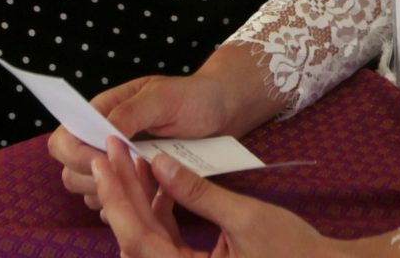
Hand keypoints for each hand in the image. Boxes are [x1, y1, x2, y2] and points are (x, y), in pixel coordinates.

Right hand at [52, 71, 251, 208]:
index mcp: (103, 112)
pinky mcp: (135, 182)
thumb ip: (131, 112)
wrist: (222, 111)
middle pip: (71, 171)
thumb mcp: (163, 98)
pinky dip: (131, 204)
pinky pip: (117, 203)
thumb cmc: (192, 97)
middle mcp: (104, 140)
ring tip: (149, 181)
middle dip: (95, 179)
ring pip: (91, 192)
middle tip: (132, 173)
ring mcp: (119, 163)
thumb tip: (104, 133)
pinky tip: (154, 193)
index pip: (64, 138)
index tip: (102, 161)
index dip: (75, 154)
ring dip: (115, 193)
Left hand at [93, 139, 343, 257]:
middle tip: (109, 152)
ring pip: (147, 238)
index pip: (137, 240)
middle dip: (121, 194)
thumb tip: (159, 162)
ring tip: (134, 158)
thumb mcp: (246, 218)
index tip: (104, 162)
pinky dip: (160, 211)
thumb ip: (198, 193)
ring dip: (139, 200)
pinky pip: (165, 240)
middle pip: (135, 238)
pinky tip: (161, 180)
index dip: (117, 198)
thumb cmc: (294, 253)